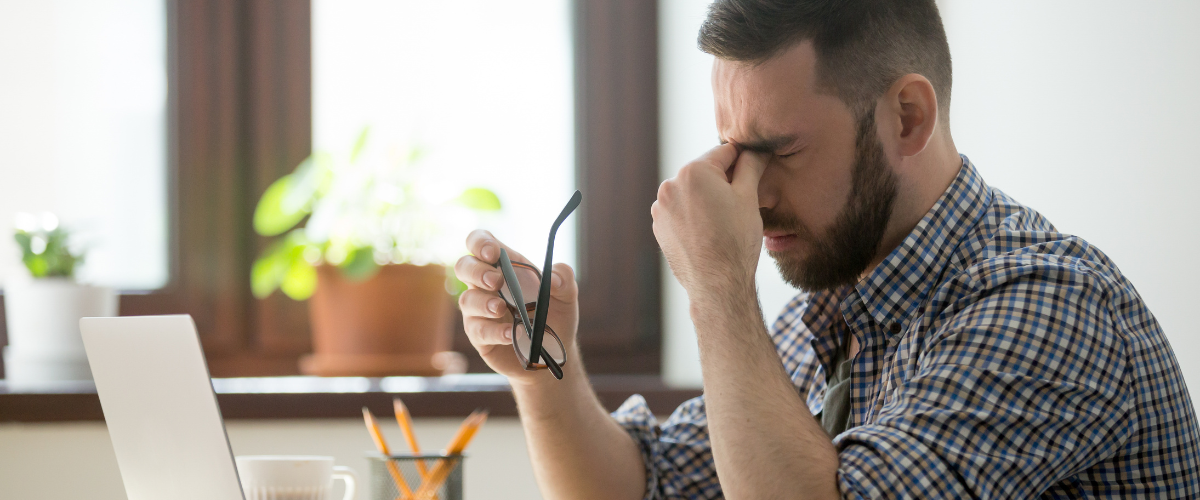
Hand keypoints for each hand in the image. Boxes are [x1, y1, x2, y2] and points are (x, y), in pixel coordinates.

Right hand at [454, 230, 578, 384]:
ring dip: (483, 302)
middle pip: (464, 266)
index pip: (481, 242)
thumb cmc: (554, 317)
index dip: (481, 242)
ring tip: (501, 308)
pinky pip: (478, 330)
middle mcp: (486, 286)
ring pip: (466, 300)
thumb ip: (564, 279)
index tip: (494, 253)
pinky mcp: (480, 336)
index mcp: (505, 266)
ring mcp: (480, 311)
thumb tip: (554, 278)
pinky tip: (511, 333)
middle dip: (476, 270)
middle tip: (496, 280)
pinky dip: (494, 331)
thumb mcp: (566, 296)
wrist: (553, 353)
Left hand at [652, 144, 767, 300]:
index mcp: (693, 171)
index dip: (743, 161)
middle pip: (704, 173)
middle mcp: (670, 185)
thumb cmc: (736, 240)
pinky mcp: (659, 226)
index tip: (754, 171)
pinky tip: (708, 232)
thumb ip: (751, 166)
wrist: (717, 284)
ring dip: (706, 198)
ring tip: (723, 222)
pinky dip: (693, 215)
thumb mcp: (749, 197)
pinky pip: (680, 211)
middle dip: (722, 182)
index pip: (724, 152)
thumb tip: (756, 149)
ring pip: (691, 192)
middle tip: (739, 204)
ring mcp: (660, 208)